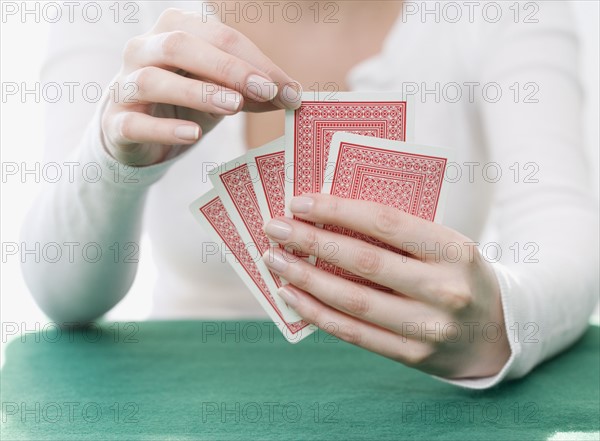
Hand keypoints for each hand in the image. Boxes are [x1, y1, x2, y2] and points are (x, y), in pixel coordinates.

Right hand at [102, 8, 300, 165]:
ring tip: (234, 106)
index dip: (256, 61)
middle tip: (267, 91)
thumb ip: (250, 90)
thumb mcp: (220, 92)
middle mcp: (143, 50)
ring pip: (155, 80)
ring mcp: (125, 85)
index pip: (218, 36)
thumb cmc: (182, 104)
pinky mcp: (116, 122)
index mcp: (174, 31)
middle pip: (182, 46)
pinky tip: (193, 134)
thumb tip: (292, 96)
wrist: (136, 134)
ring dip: (198, 91)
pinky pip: (136, 122)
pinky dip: (165, 128)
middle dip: (229, 67)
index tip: (289, 89)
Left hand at [262, 194, 510, 378]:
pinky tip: (292, 296)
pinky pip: (354, 333)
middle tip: (275, 228)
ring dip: (305, 279)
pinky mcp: (412, 355)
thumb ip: (398, 234)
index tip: (300, 203)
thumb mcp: (444, 245)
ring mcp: (428, 326)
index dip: (338, 210)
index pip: (386, 221)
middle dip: (311, 242)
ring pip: (353, 300)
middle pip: (363, 261)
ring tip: (275, 261)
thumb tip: (328, 218)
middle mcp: (443, 288)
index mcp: (454, 248)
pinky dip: (317, 313)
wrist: (497, 333)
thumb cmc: (458, 276)